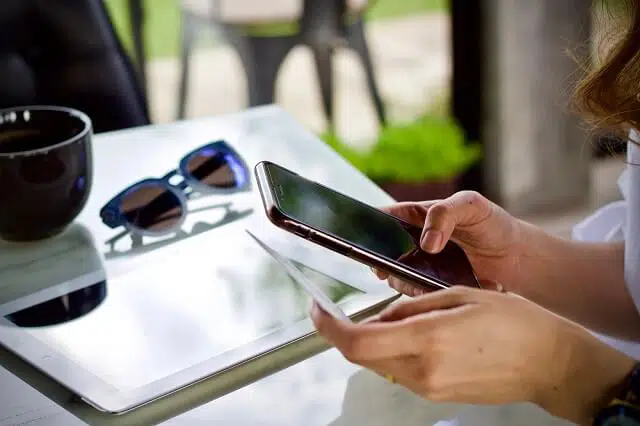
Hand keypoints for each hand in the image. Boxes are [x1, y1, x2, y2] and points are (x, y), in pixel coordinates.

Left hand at [311, 286, 635, 424]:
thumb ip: (412, 307)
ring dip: (380, 339)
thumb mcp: (459, 296)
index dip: (327, 326)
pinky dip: (399, 350)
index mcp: (427, 340)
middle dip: (353, 329)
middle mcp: (423, 371)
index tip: (316, 308)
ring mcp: (430, 388)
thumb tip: (381, 317)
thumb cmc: (514, 322)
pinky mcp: (438, 396)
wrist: (549, 363)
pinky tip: (426, 335)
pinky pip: (403, 370)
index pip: (356, 341)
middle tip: (361, 308)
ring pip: (381, 362)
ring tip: (413, 318)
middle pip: (363, 354)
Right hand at [377, 191, 523, 295]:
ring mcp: (421, 266)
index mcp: (416, 215)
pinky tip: (444, 290)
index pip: (382, 218)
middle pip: (383, 253)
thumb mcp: (470, 205)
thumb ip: (444, 214)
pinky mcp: (432, 287)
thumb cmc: (492, 223)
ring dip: (408, 283)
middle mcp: (413, 242)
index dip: (369, 229)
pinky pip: (418, 295)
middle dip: (384, 263)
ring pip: (397, 278)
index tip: (369, 242)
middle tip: (390, 270)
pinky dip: (427, 296)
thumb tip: (426, 243)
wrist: (517, 256)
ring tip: (430, 282)